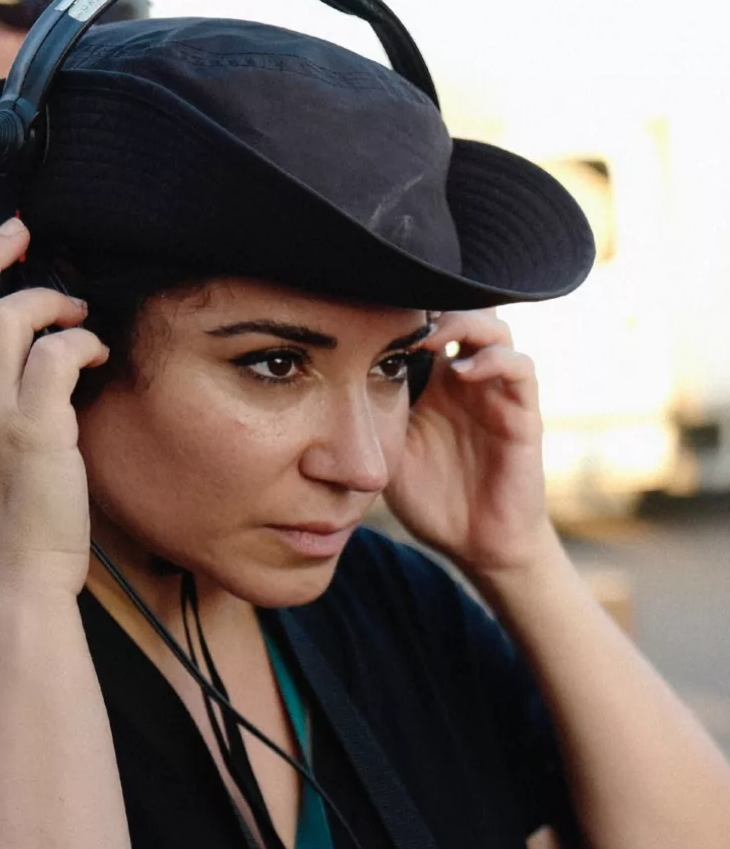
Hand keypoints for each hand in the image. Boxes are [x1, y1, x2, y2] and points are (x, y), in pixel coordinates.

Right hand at [0, 219, 109, 600]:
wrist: (14, 576)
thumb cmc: (3, 513)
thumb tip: (10, 345)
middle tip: (24, 234)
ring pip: (6, 316)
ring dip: (50, 303)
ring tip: (78, 317)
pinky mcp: (33, 430)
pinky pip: (56, 354)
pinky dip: (82, 341)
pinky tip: (96, 354)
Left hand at [384, 310, 555, 580]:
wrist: (474, 542)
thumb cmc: (429, 496)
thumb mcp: (385, 451)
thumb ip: (368, 417)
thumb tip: (325, 387)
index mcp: (432, 382)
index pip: (426, 326)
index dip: (404, 312)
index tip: (370, 311)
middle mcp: (466, 379)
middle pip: (462, 312)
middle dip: (434, 306)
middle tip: (401, 316)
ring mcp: (496, 393)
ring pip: (495, 329)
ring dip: (464, 323)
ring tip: (430, 336)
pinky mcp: (522, 414)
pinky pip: (519, 369)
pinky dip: (493, 360)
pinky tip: (461, 371)